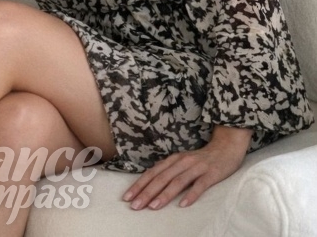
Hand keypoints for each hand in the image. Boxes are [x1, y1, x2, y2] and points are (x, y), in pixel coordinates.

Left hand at [123, 126, 251, 209]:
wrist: (226, 147)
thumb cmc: (202, 158)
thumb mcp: (182, 160)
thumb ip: (168, 169)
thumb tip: (151, 178)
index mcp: (174, 159)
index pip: (153, 173)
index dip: (139, 184)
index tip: (127, 197)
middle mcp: (182, 161)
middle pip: (162, 177)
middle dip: (147, 192)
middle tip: (135, 205)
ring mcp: (197, 167)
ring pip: (177, 181)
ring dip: (164, 194)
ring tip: (153, 206)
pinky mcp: (211, 173)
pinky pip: (200, 185)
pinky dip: (191, 194)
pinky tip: (182, 205)